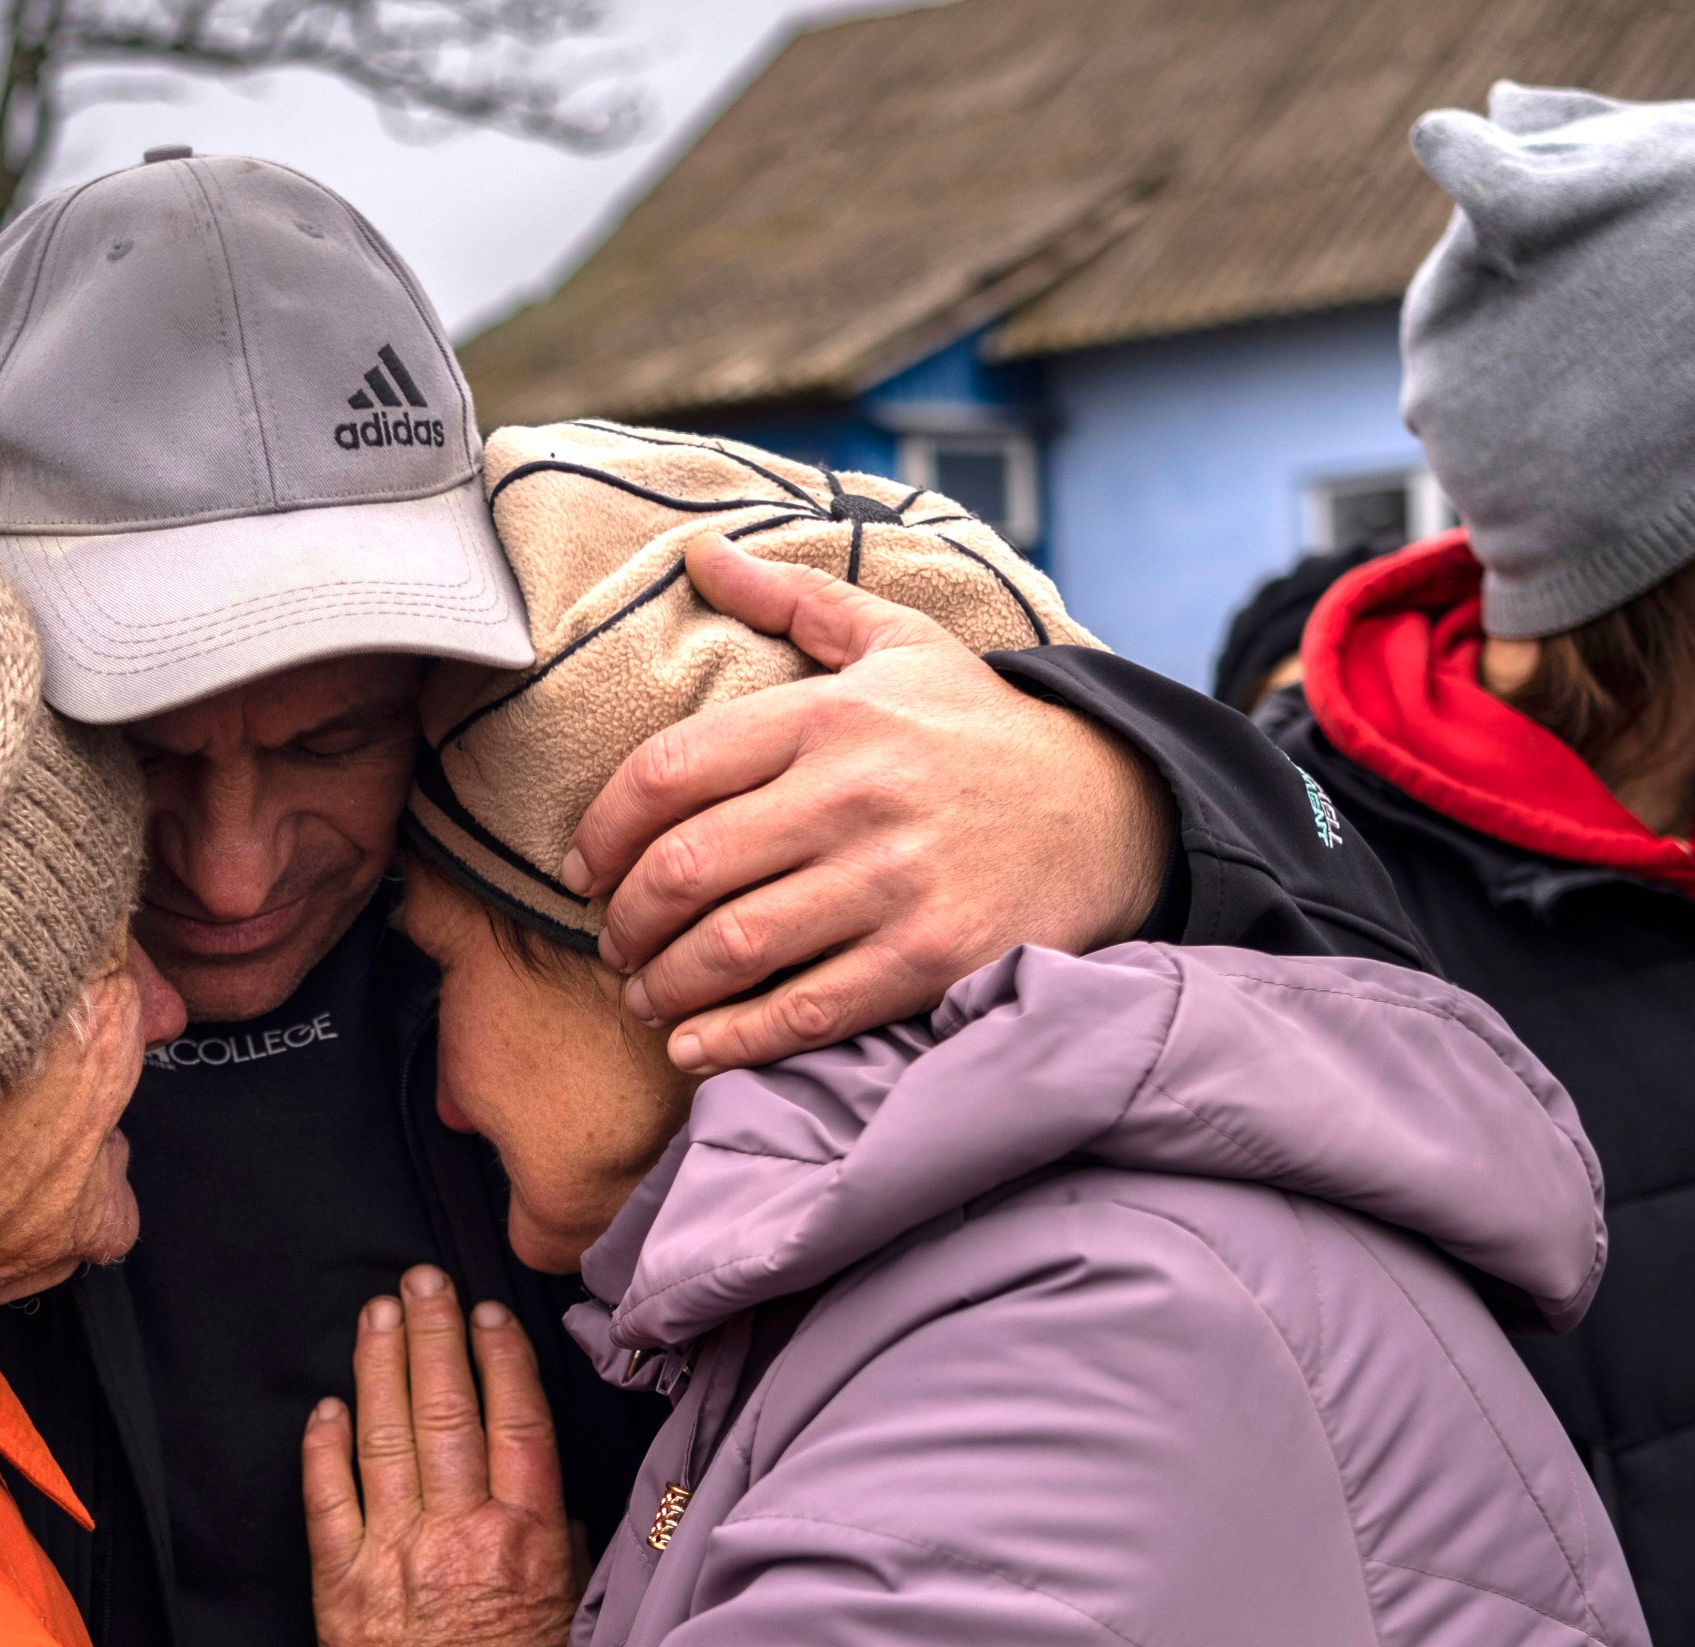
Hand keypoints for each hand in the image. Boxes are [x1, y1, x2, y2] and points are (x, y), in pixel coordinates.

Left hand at [304, 1267, 575, 1646]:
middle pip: (445, 1409)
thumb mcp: (571, 1616)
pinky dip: (325, 1447)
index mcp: (526, 1537)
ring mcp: (396, 1553)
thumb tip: (546, 1497)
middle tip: (421, 1280)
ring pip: (384, 1437)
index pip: (514, 1422)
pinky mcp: (341, 1585)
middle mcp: (460, 1533)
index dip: (499, 1359)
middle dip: (432, 1335)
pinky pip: (328, 1499)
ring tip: (378, 1314)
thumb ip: (558, 1545)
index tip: (486, 1314)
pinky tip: (328, 1406)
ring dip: (379, 1366)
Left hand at [565, 532, 1168, 1074]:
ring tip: (647, 995)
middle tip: (614, 942)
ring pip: (731, 948)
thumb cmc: (978, 729)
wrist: (1110, 807)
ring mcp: (892, 882)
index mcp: (828, 715)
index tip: (584, 868)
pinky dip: (731, 1041)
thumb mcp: (895, 642)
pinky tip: (694, 1048)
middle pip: (684, 869)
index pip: (668, 773)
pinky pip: (802, 1013)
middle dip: (625, 921)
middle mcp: (853, 795)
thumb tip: (699, 551)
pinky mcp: (927, 958)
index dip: (603, 831)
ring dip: (663, 986)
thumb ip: (791, 599)